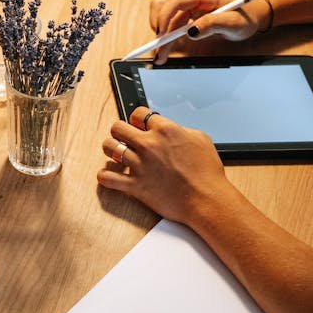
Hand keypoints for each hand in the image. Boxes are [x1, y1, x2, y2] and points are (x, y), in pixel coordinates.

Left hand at [95, 106, 235, 224]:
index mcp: (165, 130)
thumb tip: (172, 129)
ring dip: (110, 150)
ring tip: (116, 154)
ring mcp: (140, 165)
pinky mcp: (135, 185)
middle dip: (119, 132)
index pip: (138, 113)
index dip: (136, 119)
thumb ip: (181, 130)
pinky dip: (105, 176)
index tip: (137, 126)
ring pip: (108, 147)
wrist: (207, 200)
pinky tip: (109, 175)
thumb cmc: (207, 173)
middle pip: (117, 127)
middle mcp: (149, 144)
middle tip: (124, 139)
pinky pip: (107, 177)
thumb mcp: (200, 140)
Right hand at [147, 0, 267, 63]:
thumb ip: (213, 24)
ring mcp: (188, 4)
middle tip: (159, 51)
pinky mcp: (186, 13)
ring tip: (161, 54)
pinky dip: (166, 37)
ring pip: (164, 17)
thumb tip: (192, 32)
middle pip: (164, 9)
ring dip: (161, 36)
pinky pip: (170, 23)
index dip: (164, 17)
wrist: (251, 15)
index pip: (175, 1)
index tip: (162, 35)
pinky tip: (166, 49)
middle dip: (159, 30)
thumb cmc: (245, 17)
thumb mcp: (233, 23)